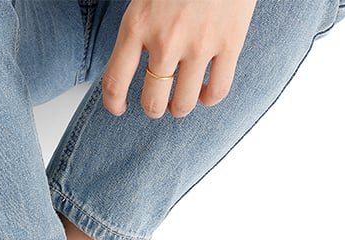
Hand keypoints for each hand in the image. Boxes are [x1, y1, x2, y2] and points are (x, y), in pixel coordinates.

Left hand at [102, 0, 257, 118]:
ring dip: (179, 108)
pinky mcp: (230, 43)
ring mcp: (199, 45)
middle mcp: (166, 41)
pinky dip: (209, 99)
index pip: (115, 83)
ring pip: (184, 104)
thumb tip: (130, 55)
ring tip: (180, 101)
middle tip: (156, 103)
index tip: (119, 108)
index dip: (114, 104)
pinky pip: (218, 90)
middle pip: (152, 101)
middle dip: (153, 108)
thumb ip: (136, 26)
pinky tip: (205, 92)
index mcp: (137, 25)